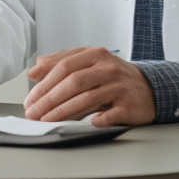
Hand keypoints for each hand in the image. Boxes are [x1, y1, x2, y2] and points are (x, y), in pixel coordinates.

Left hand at [24, 46, 155, 125]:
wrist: (149, 87)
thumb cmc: (112, 76)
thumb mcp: (87, 62)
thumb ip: (60, 62)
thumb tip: (34, 70)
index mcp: (95, 54)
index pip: (63, 67)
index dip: (44, 84)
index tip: (30, 99)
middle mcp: (108, 68)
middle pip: (73, 82)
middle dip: (49, 99)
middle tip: (34, 113)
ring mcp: (120, 86)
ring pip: (87, 98)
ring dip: (63, 112)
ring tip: (47, 120)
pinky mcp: (130, 105)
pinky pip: (110, 114)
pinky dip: (97, 119)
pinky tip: (85, 123)